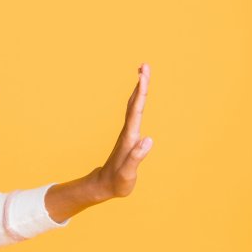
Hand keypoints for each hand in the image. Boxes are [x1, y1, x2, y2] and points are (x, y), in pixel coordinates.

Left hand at [96, 63, 152, 197]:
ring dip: (139, 89)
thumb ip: (136, 157)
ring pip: (134, 106)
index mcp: (129, 138)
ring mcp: (128, 133)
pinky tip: (140, 95)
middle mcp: (128, 132)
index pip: (136, 111)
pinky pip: (135, 113)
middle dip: (141, 84)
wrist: (103, 185)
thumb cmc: (116, 182)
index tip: (144, 76)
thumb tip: (147, 139)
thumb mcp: (127, 173)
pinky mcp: (129, 137)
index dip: (141, 93)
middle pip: (135, 103)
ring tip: (143, 73)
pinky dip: (138, 100)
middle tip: (145, 65)